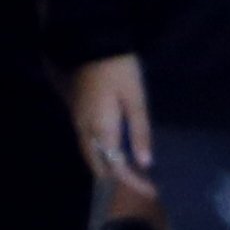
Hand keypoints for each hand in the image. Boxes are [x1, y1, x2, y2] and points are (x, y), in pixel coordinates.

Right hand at [70, 55, 154, 193]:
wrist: (88, 39)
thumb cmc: (118, 68)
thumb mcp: (135, 98)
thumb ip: (140, 131)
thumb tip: (145, 163)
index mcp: (101, 129)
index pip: (116, 166)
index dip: (133, 182)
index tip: (153, 190)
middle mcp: (85, 129)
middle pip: (98, 164)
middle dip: (119, 177)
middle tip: (142, 182)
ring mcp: (77, 119)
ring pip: (91, 153)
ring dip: (109, 164)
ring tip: (132, 168)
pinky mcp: (76, 110)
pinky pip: (87, 140)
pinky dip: (102, 151)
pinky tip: (117, 146)